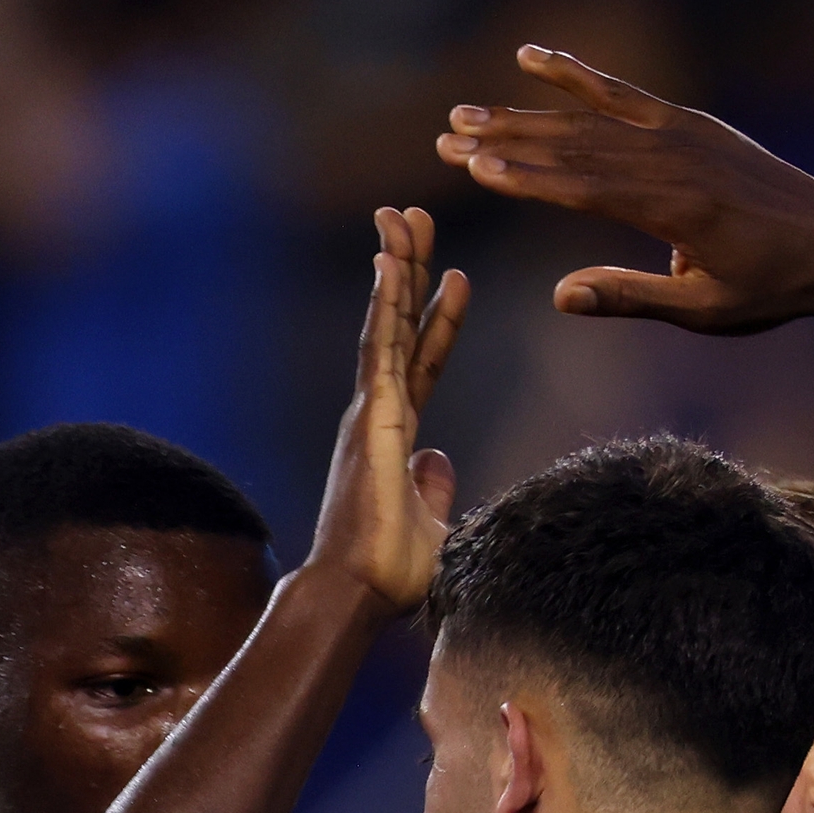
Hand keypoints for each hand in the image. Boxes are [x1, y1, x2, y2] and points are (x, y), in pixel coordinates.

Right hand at [304, 205, 465, 616]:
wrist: (356, 596)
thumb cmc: (388, 575)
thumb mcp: (433, 527)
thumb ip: (435, 490)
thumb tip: (440, 461)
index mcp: (396, 438)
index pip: (423, 363)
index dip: (440, 321)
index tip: (456, 278)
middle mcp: (379, 416)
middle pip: (401, 328)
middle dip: (410, 270)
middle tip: (416, 218)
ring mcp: (372, 413)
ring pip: (387, 324)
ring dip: (397, 267)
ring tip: (403, 216)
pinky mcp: (371, 418)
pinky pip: (380, 348)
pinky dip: (386, 302)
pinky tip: (391, 261)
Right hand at [436, 48, 813, 343]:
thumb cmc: (772, 289)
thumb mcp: (703, 309)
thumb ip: (630, 297)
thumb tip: (560, 296)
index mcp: (677, 208)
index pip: (583, 188)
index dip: (524, 178)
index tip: (472, 168)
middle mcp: (677, 159)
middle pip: (575, 144)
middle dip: (507, 139)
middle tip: (446, 137)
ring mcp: (684, 133)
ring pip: (591, 117)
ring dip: (526, 111)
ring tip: (469, 110)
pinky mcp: (691, 123)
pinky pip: (624, 95)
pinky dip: (578, 77)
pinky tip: (535, 59)